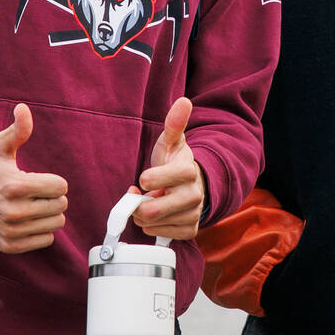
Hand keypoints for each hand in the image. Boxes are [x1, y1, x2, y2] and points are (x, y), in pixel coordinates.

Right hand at [0, 103, 67, 253]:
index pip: (61, 187)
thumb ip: (18, 129)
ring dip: (49, 213)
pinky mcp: (9, 245)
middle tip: (36, 192)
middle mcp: (13, 212)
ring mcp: (11, 231)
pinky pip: (46, 240)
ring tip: (32, 204)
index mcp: (14, 187)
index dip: (55, 181)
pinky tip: (28, 219)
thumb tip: (23, 108)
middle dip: (53, 196)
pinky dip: (42, 230)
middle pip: (61, 205)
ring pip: (56, 223)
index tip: (41, 178)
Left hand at [133, 96, 205, 240]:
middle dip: (139, 204)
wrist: (195, 184)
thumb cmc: (176, 163)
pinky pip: (160, 234)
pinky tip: (160, 215)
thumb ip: (174, 123)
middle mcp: (193, 194)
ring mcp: (192, 214)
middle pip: (151, 210)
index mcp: (188, 171)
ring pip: (152, 223)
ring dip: (145, 215)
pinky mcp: (190, 230)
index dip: (145, 180)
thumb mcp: (172, 142)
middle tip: (142, 194)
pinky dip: (154, 226)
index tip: (143, 179)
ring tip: (152, 202)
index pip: (153, 180)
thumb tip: (183, 101)